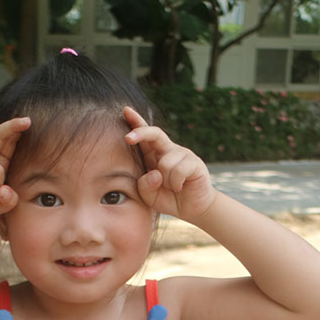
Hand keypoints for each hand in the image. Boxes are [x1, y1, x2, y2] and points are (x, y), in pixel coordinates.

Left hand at [124, 107, 215, 222]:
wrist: (192, 209)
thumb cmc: (168, 198)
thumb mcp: (149, 196)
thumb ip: (144, 186)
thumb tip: (155, 173)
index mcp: (153, 154)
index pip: (145, 136)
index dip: (136, 122)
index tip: (125, 111)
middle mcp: (167, 150)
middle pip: (155, 133)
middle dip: (140, 132)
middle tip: (128, 138)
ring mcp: (182, 154)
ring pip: (164, 163)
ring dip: (165, 181)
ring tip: (171, 188)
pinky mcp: (194, 162)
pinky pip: (178, 171)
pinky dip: (175, 184)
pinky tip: (180, 187)